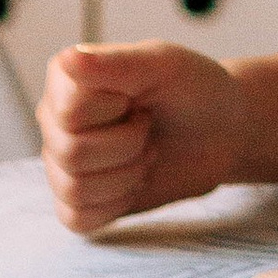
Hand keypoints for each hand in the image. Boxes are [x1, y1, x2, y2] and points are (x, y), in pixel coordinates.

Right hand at [38, 42, 245, 235]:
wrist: (221, 131)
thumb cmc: (193, 90)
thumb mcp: (164, 65)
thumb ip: (116, 62)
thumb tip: (67, 59)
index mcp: (67, 78)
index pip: (68, 111)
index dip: (115, 110)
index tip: (138, 96)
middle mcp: (55, 119)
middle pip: (71, 153)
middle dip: (128, 144)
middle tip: (148, 126)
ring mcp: (62, 162)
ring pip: (73, 189)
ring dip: (126, 174)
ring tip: (145, 150)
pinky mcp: (78, 200)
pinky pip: (77, 218)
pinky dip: (116, 204)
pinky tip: (135, 180)